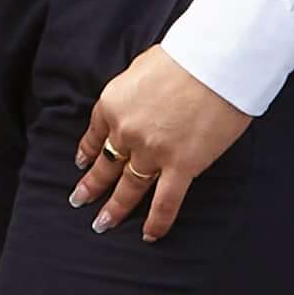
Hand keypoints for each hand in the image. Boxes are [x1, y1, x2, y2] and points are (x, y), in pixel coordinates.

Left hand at [71, 44, 254, 240]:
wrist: (214, 64)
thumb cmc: (185, 58)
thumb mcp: (141, 68)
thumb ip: (135, 92)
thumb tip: (140, 101)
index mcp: (113, 104)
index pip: (95, 134)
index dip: (87, 150)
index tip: (81, 162)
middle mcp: (126, 131)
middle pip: (106, 164)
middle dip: (91, 185)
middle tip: (79, 201)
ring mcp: (152, 152)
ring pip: (129, 187)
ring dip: (115, 208)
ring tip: (101, 224)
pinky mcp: (181, 165)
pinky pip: (165, 201)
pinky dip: (157, 221)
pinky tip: (149, 236)